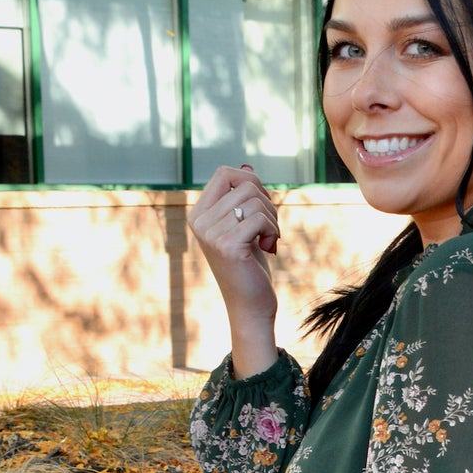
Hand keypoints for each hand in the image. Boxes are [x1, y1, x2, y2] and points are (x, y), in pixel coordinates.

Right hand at [188, 164, 280, 376]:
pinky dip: (273, 230)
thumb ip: (242, 199)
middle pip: (244, 185)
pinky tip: (269, 248)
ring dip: (272, 218)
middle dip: (266, 202)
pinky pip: (260, 218)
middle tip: (269, 227)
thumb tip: (248, 167)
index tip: (261, 206)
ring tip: (268, 239)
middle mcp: (199, 222)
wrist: (250, 305)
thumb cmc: (249, 266)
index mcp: (199, 214)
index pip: (224, 173)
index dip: (250, 182)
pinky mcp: (227, 246)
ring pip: (254, 200)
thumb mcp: (245, 227)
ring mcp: (210, 234)